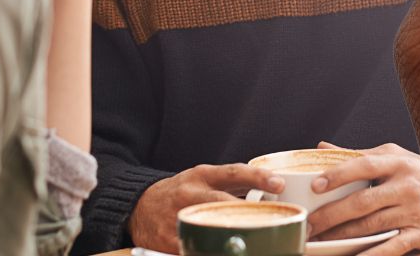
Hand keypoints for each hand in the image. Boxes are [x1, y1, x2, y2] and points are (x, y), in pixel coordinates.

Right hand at [129, 165, 282, 252]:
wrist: (140, 206)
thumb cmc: (181, 191)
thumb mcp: (204, 179)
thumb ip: (233, 185)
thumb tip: (272, 191)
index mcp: (202, 176)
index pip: (234, 172)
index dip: (258, 177)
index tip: (279, 183)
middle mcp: (191, 194)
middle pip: (223, 203)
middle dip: (249, 212)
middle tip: (273, 220)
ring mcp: (179, 217)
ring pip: (209, 228)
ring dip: (233, 237)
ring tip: (255, 243)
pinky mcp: (169, 240)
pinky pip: (193, 247)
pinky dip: (211, 251)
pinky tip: (228, 252)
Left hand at [306, 142, 419, 254]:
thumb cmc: (418, 173)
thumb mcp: (393, 157)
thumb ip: (358, 156)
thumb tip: (321, 147)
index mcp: (397, 162)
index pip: (364, 165)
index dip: (339, 174)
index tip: (315, 185)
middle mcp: (406, 185)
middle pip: (362, 201)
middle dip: (331, 214)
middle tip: (309, 223)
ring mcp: (414, 210)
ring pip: (372, 225)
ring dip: (343, 235)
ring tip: (321, 240)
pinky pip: (392, 247)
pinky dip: (371, 254)